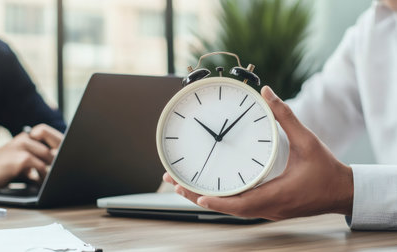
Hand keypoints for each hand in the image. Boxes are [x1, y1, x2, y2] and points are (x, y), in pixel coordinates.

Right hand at [0, 124, 63, 189]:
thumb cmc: (0, 167)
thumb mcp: (20, 160)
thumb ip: (36, 160)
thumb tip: (54, 170)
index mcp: (28, 137)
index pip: (52, 138)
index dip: (60, 149)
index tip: (64, 161)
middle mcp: (27, 138)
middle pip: (53, 148)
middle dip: (59, 161)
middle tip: (60, 173)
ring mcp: (24, 146)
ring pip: (50, 157)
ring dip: (52, 170)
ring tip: (52, 179)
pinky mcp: (22, 158)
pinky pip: (41, 167)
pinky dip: (44, 176)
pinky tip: (42, 182)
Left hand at [164, 86, 352, 219]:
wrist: (342, 192)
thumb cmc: (327, 170)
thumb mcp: (308, 141)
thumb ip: (286, 116)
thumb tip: (268, 93)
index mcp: (278, 195)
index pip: (243, 204)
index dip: (218, 202)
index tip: (198, 196)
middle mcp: (269, 207)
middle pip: (227, 208)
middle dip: (199, 197)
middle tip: (174, 183)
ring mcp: (267, 210)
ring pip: (231, 208)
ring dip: (206, 198)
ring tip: (182, 186)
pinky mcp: (268, 207)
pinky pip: (239, 206)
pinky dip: (221, 199)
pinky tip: (207, 189)